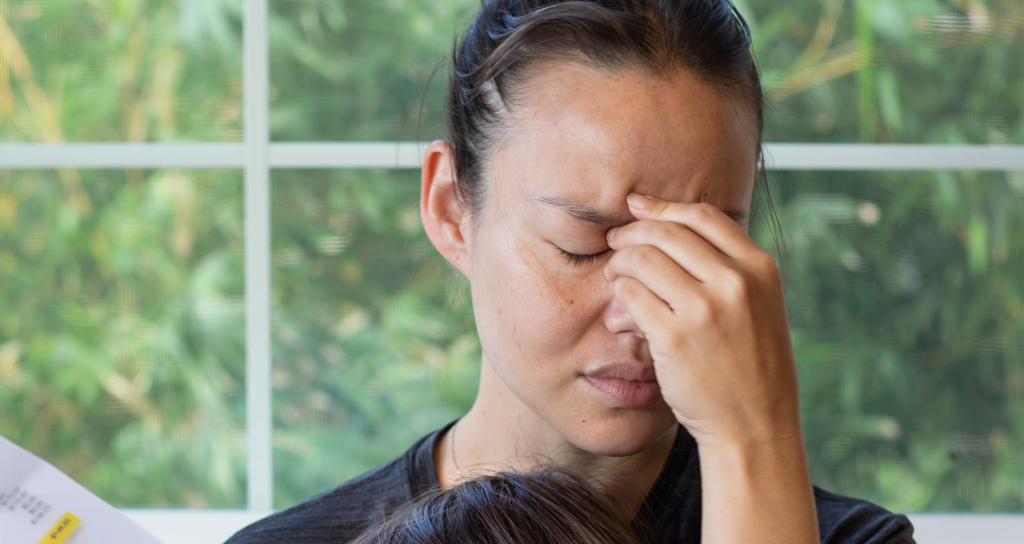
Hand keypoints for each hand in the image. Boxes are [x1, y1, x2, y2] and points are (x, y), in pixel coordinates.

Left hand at [603, 192, 801, 451]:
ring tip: (613, 278)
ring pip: (643, 259)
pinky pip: (631, 295)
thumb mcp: (757, 308)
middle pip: (667, 232)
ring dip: (619, 264)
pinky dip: (618, 296)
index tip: (637, 207)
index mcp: (759, 269)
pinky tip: (617, 313)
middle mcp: (735, 282)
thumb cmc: (750, 366)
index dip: (663, 207)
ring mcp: (705, 309)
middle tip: (614, 243)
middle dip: (632, 233)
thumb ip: (725, 270)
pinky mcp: (674, 337)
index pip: (703, 216)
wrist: (755, 425)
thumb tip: (665, 230)